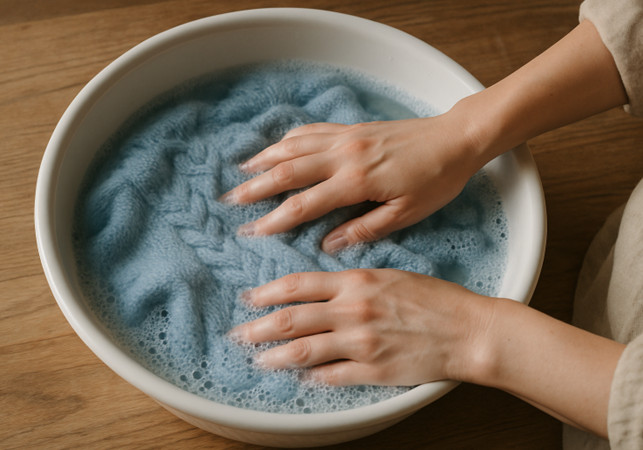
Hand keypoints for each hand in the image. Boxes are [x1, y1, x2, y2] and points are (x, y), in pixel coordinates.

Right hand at [221, 116, 482, 252]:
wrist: (455, 139)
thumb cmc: (435, 181)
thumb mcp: (406, 214)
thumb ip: (364, 229)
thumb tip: (328, 246)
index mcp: (356, 181)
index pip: (304, 203)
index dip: (274, 219)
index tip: (251, 231)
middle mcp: (344, 155)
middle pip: (288, 171)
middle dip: (256, 187)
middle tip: (230, 201)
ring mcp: (345, 137)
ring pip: (293, 146)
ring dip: (264, 159)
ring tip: (241, 174)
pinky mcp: (351, 128)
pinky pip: (311, 131)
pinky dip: (288, 140)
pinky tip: (276, 148)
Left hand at [229, 269, 494, 385]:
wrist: (467, 330)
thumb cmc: (434, 298)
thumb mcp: (389, 276)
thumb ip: (353, 283)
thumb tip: (321, 291)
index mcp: (356, 283)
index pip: (298, 285)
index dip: (268, 292)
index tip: (250, 298)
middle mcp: (352, 311)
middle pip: (291, 319)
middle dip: (258, 327)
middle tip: (239, 334)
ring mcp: (360, 343)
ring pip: (304, 350)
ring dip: (275, 356)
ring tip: (259, 359)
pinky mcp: (373, 370)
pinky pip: (332, 376)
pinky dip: (312, 377)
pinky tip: (301, 378)